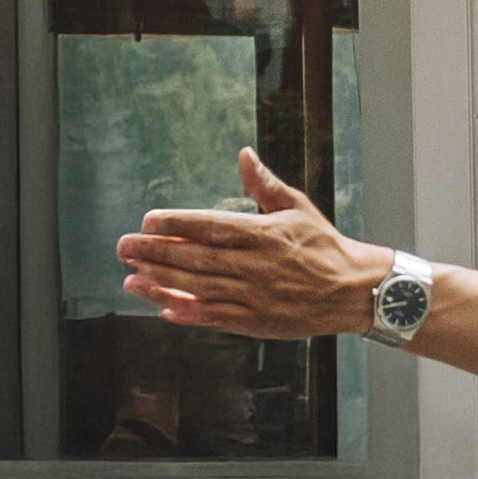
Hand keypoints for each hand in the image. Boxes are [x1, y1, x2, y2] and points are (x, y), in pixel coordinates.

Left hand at [116, 147, 378, 344]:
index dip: (177, 224)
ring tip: (131, 279)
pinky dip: (187, 314)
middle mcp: (256, 267)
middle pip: (197, 260)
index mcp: (265, 235)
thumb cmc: (324, 246)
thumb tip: (244, 155)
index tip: (148, 220)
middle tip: (124, 248)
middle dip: (156, 254)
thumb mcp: (297, 207)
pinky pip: (214, 318)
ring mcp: (255, 298)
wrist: (353, 291)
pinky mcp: (256, 323)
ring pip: (199, 290)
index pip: (212, 227)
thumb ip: (264, 184)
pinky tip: (162, 308)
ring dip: (162, 285)